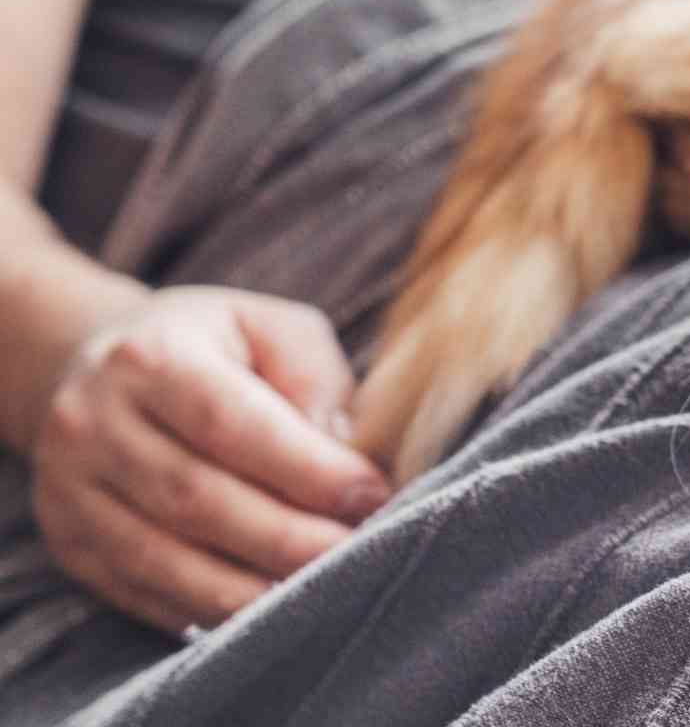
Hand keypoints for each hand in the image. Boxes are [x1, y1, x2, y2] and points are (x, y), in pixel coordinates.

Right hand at [29, 286, 392, 634]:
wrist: (100, 366)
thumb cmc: (216, 347)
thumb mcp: (273, 330)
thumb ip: (314, 382)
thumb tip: (343, 460)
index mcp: (151, 357)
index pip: (230, 423)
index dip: (305, 469)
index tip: (371, 494)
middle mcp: (93, 424)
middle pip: (197, 500)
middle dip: (290, 537)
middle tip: (362, 549)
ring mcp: (71, 491)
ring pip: (166, 560)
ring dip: (253, 587)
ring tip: (323, 587)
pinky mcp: (70, 545)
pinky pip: (144, 593)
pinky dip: (211, 608)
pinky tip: (269, 605)